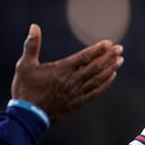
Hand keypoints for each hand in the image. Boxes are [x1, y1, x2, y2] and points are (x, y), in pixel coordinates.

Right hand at [10, 23, 124, 123]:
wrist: (26, 117)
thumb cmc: (25, 90)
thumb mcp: (24, 65)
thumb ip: (32, 45)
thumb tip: (34, 27)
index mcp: (61, 70)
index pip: (84, 56)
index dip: (98, 49)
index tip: (109, 43)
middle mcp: (72, 80)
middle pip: (95, 66)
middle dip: (109, 56)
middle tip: (120, 48)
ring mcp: (76, 92)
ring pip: (98, 78)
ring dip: (110, 68)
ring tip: (120, 60)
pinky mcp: (77, 103)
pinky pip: (95, 92)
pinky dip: (105, 83)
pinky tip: (112, 76)